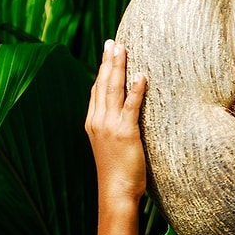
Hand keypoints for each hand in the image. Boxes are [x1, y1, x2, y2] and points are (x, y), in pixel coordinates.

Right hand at [85, 40, 147, 205]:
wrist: (115, 192)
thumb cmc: (118, 173)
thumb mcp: (111, 147)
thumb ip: (114, 130)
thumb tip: (124, 120)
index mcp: (93, 123)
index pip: (96, 91)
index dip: (102, 71)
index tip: (107, 53)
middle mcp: (98, 121)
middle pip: (102, 84)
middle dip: (108, 61)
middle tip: (113, 42)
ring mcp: (109, 126)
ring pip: (113, 90)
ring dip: (118, 67)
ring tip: (122, 49)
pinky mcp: (125, 133)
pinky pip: (131, 106)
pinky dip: (136, 89)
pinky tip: (141, 75)